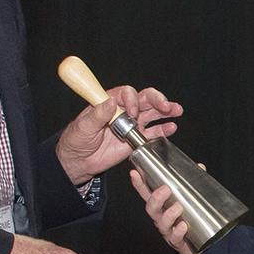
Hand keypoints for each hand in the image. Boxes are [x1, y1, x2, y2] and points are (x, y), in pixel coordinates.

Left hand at [56, 86, 183, 185]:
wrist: (79, 160)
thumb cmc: (77, 139)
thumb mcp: (84, 126)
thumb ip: (98, 114)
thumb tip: (110, 102)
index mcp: (110, 102)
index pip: (127, 93)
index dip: (132, 100)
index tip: (132, 112)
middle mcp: (124, 110)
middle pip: (144, 99)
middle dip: (157, 100)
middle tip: (165, 105)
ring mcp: (132, 124)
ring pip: (152, 113)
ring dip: (166, 110)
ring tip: (176, 110)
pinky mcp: (136, 139)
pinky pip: (153, 132)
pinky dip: (163, 129)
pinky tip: (171, 127)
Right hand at [130, 169, 198, 253]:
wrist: (199, 246)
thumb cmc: (190, 219)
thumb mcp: (190, 199)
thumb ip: (193, 184)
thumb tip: (199, 167)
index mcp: (162, 206)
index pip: (147, 193)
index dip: (139, 184)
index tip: (134, 173)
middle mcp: (161, 218)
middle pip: (151, 208)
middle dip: (156, 198)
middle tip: (166, 189)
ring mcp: (168, 230)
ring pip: (162, 223)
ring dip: (169, 214)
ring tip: (178, 207)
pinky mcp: (177, 242)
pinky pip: (175, 238)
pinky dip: (178, 231)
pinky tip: (183, 226)